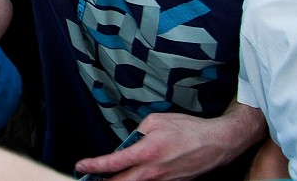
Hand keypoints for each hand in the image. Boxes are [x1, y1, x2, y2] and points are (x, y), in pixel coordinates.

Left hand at [73, 111, 251, 180]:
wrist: (216, 143)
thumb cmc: (187, 128)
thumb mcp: (156, 120)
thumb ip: (137, 132)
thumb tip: (128, 142)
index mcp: (147, 152)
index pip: (113, 163)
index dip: (93, 166)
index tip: (80, 166)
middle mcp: (153, 171)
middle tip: (87, 178)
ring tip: (105, 178)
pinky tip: (129, 176)